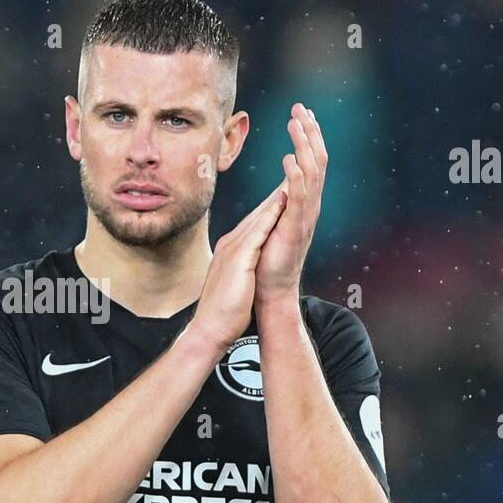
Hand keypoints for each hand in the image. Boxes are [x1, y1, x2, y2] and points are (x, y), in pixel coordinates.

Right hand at [190, 181, 289, 351]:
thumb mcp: (234, 285)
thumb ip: (241, 271)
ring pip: (258, 217)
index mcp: (231, 251)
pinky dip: (270, 215)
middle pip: (257, 214)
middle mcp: (231, 245)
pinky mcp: (239, 259)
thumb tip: (247, 269)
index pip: (254, 224)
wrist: (209, 330)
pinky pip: (258, 231)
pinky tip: (283, 202)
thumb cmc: (222, 314)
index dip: (271, 207)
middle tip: (293, 171)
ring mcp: (234, 250)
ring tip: (292, 177)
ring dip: (275, 197)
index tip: (286, 192)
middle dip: (275, 195)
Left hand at [255, 103, 326, 302]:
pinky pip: (299, 198)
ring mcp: (305, 216)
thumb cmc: (267, 258)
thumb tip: (282, 187)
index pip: (310, 160)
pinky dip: (296, 177)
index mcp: (303, 201)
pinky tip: (289, 159)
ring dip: (304, 145)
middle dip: (309, 132)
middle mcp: (309, 205)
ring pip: (312, 172)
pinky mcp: (296, 229)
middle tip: (300, 107)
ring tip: (296, 123)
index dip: (308, 136)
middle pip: (317, 159)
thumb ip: (280, 204)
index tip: (301, 112)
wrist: (268, 290)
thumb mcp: (274, 222)